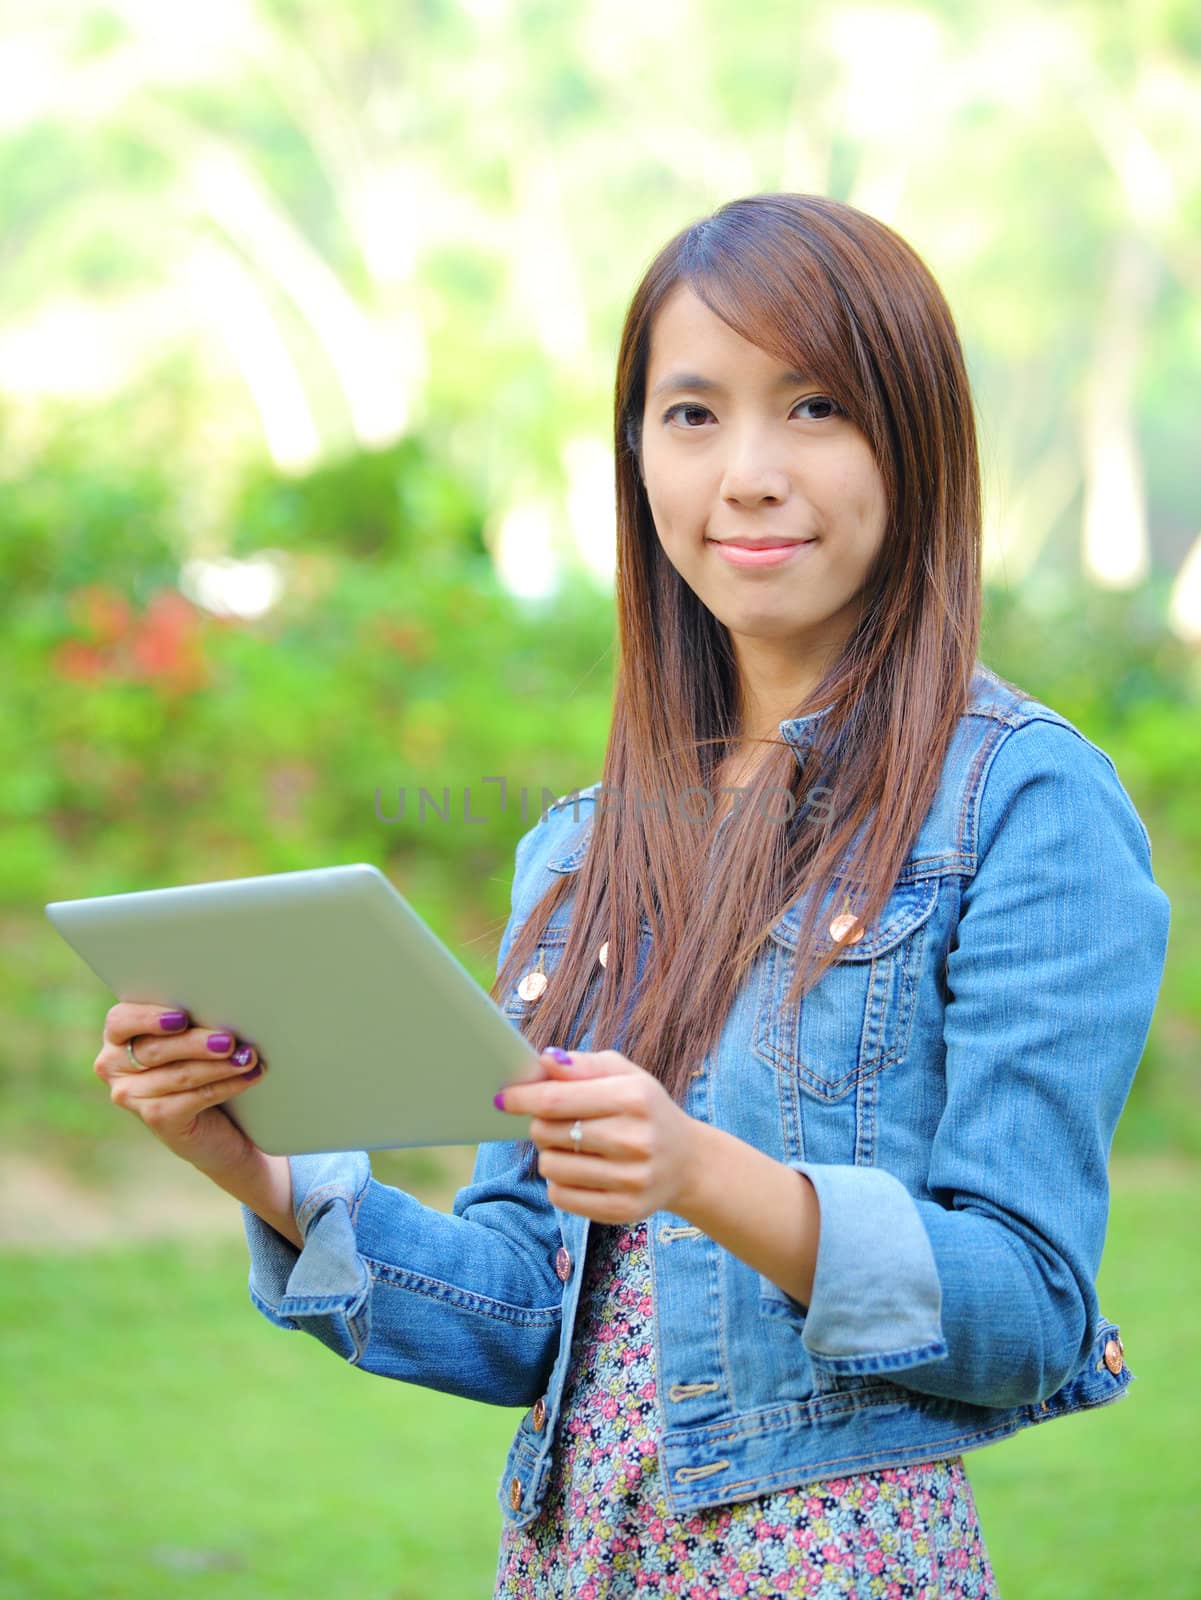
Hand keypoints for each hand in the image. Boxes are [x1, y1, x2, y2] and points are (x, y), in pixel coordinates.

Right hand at [94, 1002, 265, 1178]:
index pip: (120, 1021)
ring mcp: (131, 1096)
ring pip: (179, 1075)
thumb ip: (191, 1020)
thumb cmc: (200, 1063)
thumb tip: (221, 1004)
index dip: (148, 1018)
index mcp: (118, 1036)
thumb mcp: (190, 1036)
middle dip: (196, 1043)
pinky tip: (248, 1076)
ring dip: (219, 1065)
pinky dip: (226, 1085)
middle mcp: (114, 1066)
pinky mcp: (156, 1118)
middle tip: (228, 1041)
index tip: (181, 1018)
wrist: (215, 1123)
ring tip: (248, 1057)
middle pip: (154, 1050)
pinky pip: (194, 1098)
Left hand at [496, 1048, 703, 1223]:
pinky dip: (559, 1181)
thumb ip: (582, 1064)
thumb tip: (544, 1059)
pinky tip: (580, 1170)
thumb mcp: (625, 1075)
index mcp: (634, 1098)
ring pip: (550, 1166)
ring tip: (571, 1146)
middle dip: (539, 1123)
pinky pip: (560, 1196)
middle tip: (553, 1121)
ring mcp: (630, 1179)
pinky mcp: (622, 1210)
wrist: (687, 1162)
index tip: (503, 1097)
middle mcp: (634, 1140)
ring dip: (549, 1153)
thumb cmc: (645, 1110)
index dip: (521, 1097)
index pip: (556, 1100)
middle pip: (547, 1132)